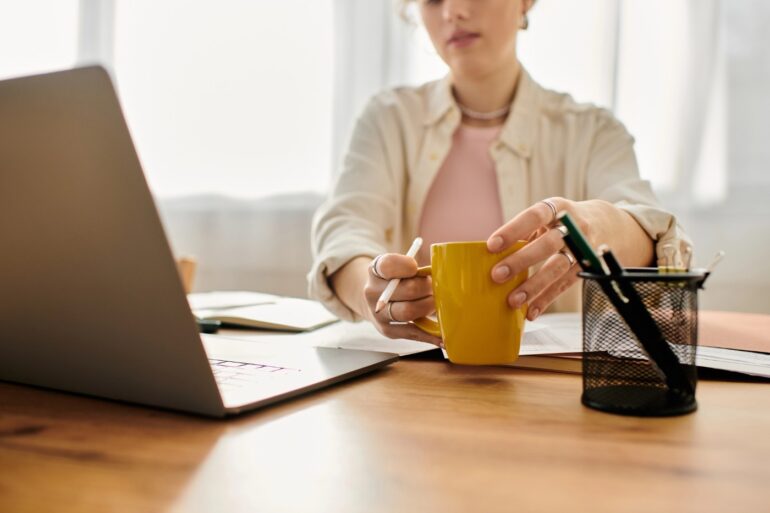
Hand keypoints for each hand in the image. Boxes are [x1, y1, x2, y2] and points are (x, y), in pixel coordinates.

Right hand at [362, 254, 441, 345]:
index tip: (418, 268)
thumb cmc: (398, 275)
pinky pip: (411, 333)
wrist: (378, 296)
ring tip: (434, 301)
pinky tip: (442, 337)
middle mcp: (372, 291)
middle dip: (428, 287)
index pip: (388, 265)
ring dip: (428, 306)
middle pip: (408, 290)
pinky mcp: (387, 330)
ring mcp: (378, 313)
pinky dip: (429, 335)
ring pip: (409, 311)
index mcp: (376, 269)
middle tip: (434, 286)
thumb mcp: (401, 261)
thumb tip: (442, 255)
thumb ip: (419, 258)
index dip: (409, 266)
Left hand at [486, 197, 585, 320]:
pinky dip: (546, 300)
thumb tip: (493, 253)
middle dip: (521, 261)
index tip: (491, 245)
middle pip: (548, 245)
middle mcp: (574, 227)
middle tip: (497, 275)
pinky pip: (565, 286)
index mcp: (558, 209)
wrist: (608, 224)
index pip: (534, 216)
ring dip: (534, 286)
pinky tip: (530, 310)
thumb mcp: (548, 218)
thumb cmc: (564, 222)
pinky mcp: (588, 268)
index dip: (513, 230)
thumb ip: (525, 232)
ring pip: (558, 268)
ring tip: (513, 300)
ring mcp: (584, 248)